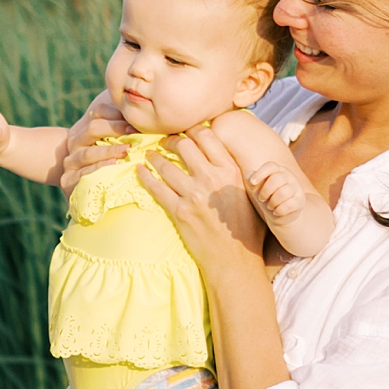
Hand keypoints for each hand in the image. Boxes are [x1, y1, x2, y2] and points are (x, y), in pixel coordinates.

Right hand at [58, 100, 131, 197]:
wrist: (83, 189)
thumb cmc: (107, 163)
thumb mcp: (113, 143)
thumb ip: (125, 129)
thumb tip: (147, 115)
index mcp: (85, 127)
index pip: (99, 111)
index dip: (117, 113)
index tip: (135, 120)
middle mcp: (75, 142)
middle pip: (92, 128)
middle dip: (114, 129)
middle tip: (134, 133)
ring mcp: (70, 162)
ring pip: (88, 152)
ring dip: (109, 151)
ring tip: (127, 150)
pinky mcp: (68, 180)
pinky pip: (84, 173)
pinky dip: (99, 168)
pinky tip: (114, 165)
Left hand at [136, 126, 266, 278]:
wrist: (236, 259)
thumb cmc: (246, 228)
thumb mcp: (249, 193)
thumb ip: (235, 172)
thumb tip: (223, 154)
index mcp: (231, 171)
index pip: (207, 136)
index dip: (192, 129)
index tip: (185, 130)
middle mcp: (212, 179)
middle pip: (184, 145)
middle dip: (171, 140)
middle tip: (164, 141)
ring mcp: (194, 195)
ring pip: (166, 165)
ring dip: (154, 156)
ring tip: (149, 154)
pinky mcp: (179, 212)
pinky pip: (156, 187)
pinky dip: (144, 176)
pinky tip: (139, 171)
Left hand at [246, 162, 304, 224]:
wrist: (280, 214)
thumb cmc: (266, 197)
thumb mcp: (257, 189)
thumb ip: (251, 180)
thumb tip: (250, 176)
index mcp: (277, 171)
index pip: (270, 166)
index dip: (260, 173)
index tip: (252, 183)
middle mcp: (289, 177)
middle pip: (276, 179)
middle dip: (265, 191)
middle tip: (261, 199)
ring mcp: (296, 188)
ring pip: (283, 193)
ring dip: (272, 203)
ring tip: (270, 206)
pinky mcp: (300, 200)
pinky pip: (289, 205)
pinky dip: (279, 211)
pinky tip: (277, 212)